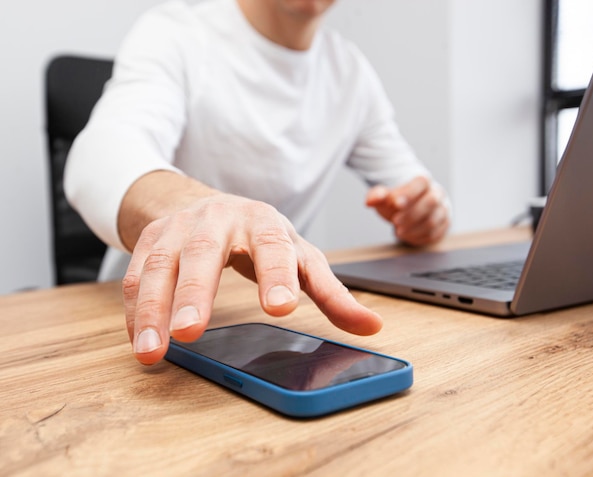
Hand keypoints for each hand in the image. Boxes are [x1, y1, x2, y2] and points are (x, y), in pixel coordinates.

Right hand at [122, 192, 382, 364]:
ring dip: (152, 309)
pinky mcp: (150, 240)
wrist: (203, 205)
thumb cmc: (259, 236)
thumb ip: (331, 293)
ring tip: (154, 351)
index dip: (275, 274)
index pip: (271, 244)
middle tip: (191, 333)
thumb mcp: (299, 257)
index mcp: (263, 222)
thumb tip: (372, 327)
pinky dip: (135, 309)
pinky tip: (139, 339)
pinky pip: (136, 274)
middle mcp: (218, 220)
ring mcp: (179, 228)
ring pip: (160, 265)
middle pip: (205, 252)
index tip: (279, 308)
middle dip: (196, 293)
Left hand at [366, 176, 449, 245]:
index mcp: (424, 182)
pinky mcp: (444, 225)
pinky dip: (418, 237)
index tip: (395, 203)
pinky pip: (434, 234)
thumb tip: (370, 201)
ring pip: (432, 220)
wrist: (411, 210)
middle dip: (411, 214)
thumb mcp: (385, 198)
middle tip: (395, 222)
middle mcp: (437, 194)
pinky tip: (407, 235)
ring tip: (398, 231)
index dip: (409, 193)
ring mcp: (442, 210)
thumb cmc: (399, 202)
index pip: (421, 182)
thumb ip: (377, 196)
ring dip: (413, 229)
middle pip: (430, 202)